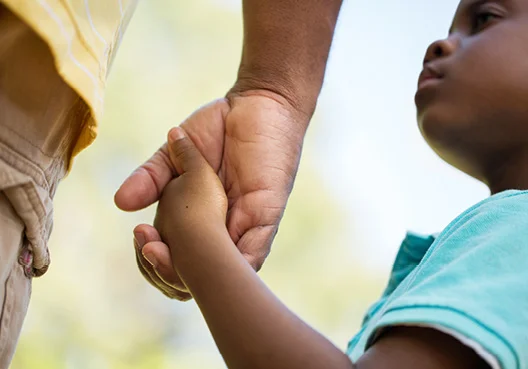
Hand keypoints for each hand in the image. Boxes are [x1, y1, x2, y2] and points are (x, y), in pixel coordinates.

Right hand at [115, 91, 307, 299]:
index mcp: (200, 219)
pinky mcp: (267, 214)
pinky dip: (237, 264)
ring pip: (225, 271)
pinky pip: (256, 252)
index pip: (177, 256)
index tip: (139, 238)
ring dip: (196, 271)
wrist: (257, 101)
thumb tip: (120, 203)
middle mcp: (223, 228)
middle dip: (171, 270)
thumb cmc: (219, 127)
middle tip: (150, 249)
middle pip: (198, 273)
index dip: (157, 258)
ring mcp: (246, 225)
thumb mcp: (175, 152)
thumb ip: (152, 177)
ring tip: (168, 256)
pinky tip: (218, 271)